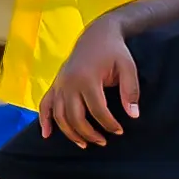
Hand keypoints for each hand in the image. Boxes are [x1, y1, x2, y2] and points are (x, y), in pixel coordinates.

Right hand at [38, 18, 141, 146]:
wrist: (97, 34)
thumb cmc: (115, 51)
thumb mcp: (128, 68)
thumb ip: (131, 91)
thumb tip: (133, 115)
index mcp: (87, 78)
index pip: (97, 110)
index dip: (109, 124)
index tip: (119, 131)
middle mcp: (69, 82)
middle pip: (75, 117)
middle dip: (89, 133)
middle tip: (103, 142)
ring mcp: (59, 84)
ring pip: (59, 115)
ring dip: (70, 133)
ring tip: (84, 144)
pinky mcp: (55, 84)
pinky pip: (45, 104)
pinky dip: (44, 120)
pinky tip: (46, 135)